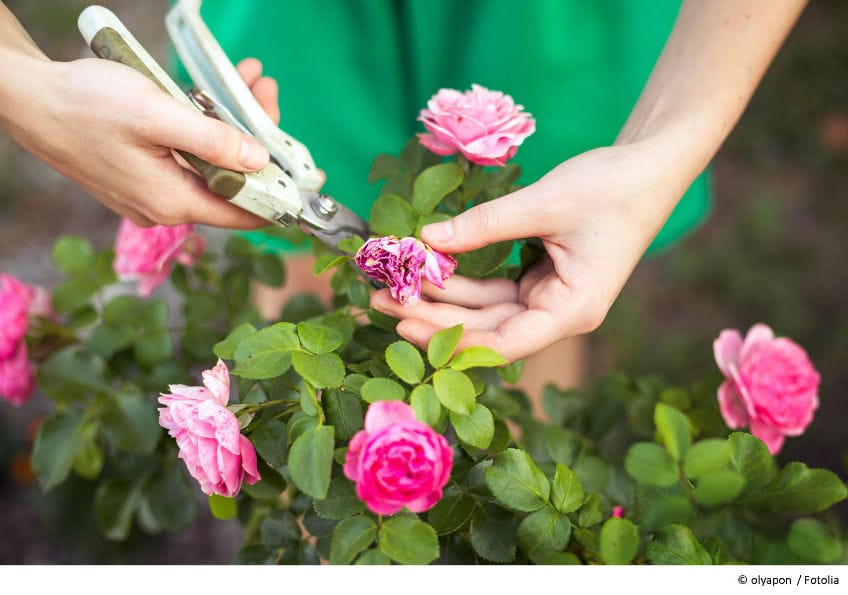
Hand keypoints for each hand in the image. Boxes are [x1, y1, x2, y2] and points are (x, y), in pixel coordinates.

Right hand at [0, 54, 276, 227]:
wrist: (28, 100)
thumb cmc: (85, 105)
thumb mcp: (158, 115)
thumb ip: (213, 141)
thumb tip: (260, 161)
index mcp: (173, 201)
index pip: (245, 213)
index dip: (281, 196)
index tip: (308, 175)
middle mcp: (165, 206)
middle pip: (231, 183)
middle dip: (256, 138)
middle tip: (264, 92)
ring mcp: (152, 192)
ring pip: (210, 166)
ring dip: (231, 126)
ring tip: (244, 82)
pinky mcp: (141, 174)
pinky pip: (187, 158)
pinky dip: (204, 130)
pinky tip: (210, 97)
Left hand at [370, 143, 684, 360]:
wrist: (648, 168)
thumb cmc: (611, 188)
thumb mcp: (544, 203)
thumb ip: (483, 225)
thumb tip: (425, 239)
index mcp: (572, 310)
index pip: (503, 343)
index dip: (451, 338)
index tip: (404, 323)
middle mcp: (559, 315)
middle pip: (487, 330)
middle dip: (434, 317)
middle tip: (380, 300)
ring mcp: (549, 299)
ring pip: (486, 311)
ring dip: (442, 299)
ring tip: (392, 286)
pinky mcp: (540, 282)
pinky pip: (494, 290)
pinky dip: (462, 280)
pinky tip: (427, 269)